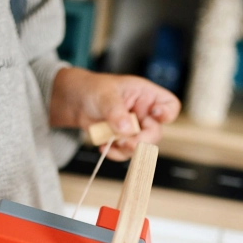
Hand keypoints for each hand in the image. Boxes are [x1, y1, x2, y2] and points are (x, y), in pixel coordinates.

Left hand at [50, 68, 180, 160]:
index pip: (169, 105)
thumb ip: (116, 111)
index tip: (155, 116)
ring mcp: (134, 128)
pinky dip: (116, 153)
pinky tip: (103, 147)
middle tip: (126, 142)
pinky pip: (126, 153)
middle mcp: (143, 112)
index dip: (167, 113)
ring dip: (126, 148)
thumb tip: (127, 128)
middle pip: (156, 132)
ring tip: (110, 142)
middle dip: (141, 140)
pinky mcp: (123, 140)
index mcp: (145, 95)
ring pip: (142, 146)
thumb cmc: (92, 89)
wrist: (73, 102)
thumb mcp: (104, 95)